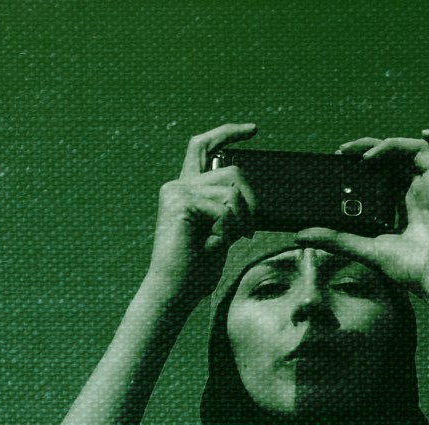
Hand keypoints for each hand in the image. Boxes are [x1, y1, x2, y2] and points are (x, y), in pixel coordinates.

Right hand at [143, 123, 259, 305]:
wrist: (174, 291)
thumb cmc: (197, 268)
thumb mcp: (223, 229)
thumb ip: (231, 205)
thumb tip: (251, 191)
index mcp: (185, 189)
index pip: (203, 147)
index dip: (228, 133)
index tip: (253, 130)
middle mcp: (177, 186)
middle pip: (233, 169)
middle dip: (250, 199)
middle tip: (248, 229)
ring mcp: (176, 192)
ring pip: (232, 189)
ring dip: (242, 217)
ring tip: (231, 239)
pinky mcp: (180, 203)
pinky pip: (224, 206)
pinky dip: (230, 226)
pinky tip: (216, 242)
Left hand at [295, 127, 428, 300]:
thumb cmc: (411, 270)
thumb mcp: (365, 249)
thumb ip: (336, 239)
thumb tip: (300, 235)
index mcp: (402, 203)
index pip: (382, 172)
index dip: (363, 161)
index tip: (338, 160)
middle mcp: (420, 191)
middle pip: (396, 157)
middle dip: (369, 147)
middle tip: (342, 151)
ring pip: (416, 150)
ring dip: (390, 144)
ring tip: (364, 155)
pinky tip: (426, 133)